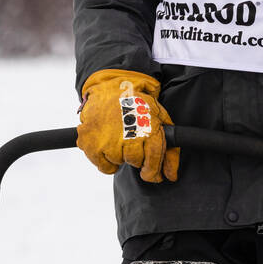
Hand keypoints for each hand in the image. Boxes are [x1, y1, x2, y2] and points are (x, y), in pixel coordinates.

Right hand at [77, 68, 179, 182]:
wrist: (110, 88)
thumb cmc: (136, 104)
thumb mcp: (159, 118)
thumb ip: (170, 148)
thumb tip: (171, 176)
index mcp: (147, 128)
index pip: (153, 159)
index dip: (154, 171)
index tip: (153, 175)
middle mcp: (128, 135)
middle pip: (136, 161)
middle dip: (136, 156)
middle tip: (132, 142)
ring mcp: (107, 140)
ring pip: (119, 163)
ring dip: (120, 155)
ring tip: (119, 137)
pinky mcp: (90, 143)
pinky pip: (104, 167)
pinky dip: (106, 160)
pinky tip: (108, 145)